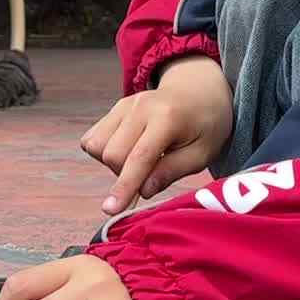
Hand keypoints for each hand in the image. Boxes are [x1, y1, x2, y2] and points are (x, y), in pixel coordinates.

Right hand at [81, 55, 232, 213]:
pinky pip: (93, 138)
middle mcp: (140, 107)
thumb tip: (143, 190)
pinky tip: (129, 149)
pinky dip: (105, 151)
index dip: (124, 186)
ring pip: (97, 146)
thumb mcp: (202, 153)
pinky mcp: (116, 108)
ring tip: (140, 160)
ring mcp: (124, 105)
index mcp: (167, 118)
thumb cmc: (206, 125)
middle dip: (125, 175)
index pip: (139, 157)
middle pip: (112, 154)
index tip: (110, 209)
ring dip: (113, 163)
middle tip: (151, 173)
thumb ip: (172, 171)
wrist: (199, 89)